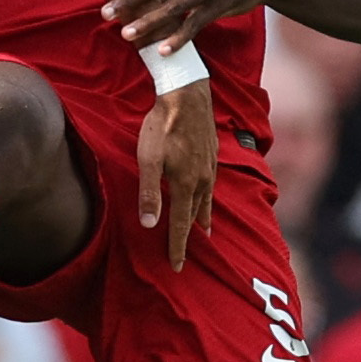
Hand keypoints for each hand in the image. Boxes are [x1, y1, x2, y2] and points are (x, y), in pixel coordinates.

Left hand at [136, 79, 215, 271]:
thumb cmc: (162, 125)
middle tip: (191, 254)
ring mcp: (210, 167)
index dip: (178, 247)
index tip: (176, 267)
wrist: (186, 94)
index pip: (181, 225)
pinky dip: (208, 198)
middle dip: (192, 237)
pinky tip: (206, 194)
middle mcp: (202, 180)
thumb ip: (149, 192)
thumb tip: (150, 224)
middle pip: (196, 216)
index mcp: (186, 185)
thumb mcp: (148, 159)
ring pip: (207, 201)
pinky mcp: (212, 154)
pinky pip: (211, 185)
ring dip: (203, 218)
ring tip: (204, 231)